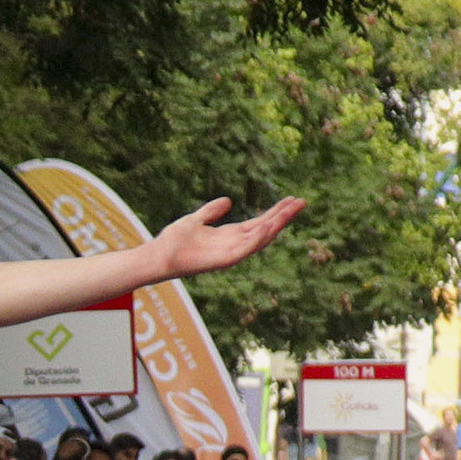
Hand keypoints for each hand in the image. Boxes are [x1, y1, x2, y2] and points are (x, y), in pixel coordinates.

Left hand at [151, 194, 304, 277]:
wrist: (158, 256)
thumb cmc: (173, 241)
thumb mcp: (196, 220)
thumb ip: (211, 211)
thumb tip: (228, 200)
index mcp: (230, 235)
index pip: (258, 222)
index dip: (275, 211)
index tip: (291, 199)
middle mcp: (234, 244)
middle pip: (265, 228)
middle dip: (283, 215)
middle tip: (302, 201)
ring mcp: (231, 253)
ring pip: (260, 237)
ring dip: (277, 223)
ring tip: (293, 209)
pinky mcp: (224, 260)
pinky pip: (246, 249)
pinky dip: (258, 238)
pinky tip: (269, 227)